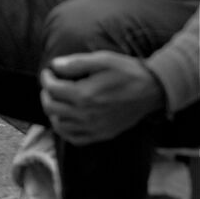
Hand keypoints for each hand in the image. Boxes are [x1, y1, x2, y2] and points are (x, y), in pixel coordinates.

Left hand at [40, 51, 166, 144]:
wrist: (153, 90)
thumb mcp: (102, 59)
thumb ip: (75, 63)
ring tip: (57, 100)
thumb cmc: (127, 72)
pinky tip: (66, 119)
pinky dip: (65, 130)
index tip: (49, 72)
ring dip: (53, 112)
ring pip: (59, 126)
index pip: (52, 89)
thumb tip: (55, 66)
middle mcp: (87, 115)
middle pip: (51, 108)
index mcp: (84, 95)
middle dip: (46, 94)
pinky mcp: (103, 134)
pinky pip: (75, 139)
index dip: (46, 78)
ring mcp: (95, 127)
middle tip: (51, 85)